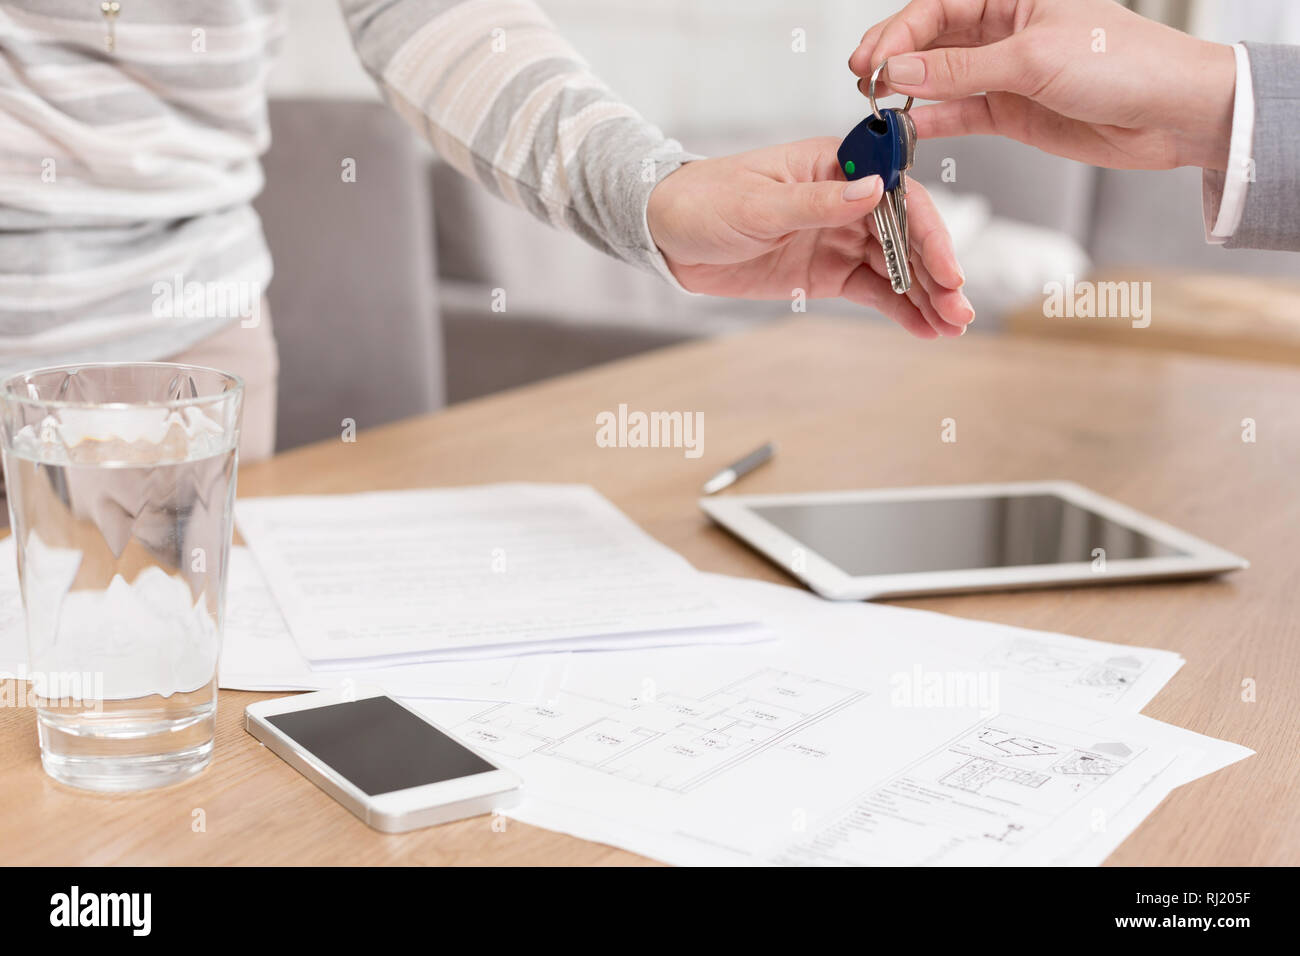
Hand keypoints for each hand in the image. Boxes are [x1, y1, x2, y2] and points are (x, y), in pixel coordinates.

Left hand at [647, 137, 972, 338]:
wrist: (667, 235)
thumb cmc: (705, 201)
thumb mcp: (757, 203)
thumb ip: (817, 203)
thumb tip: (872, 191)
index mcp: (835, 166)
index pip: (898, 194)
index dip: (927, 232)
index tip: (946, 267)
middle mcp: (847, 200)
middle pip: (907, 235)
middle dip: (937, 273)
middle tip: (960, 310)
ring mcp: (839, 238)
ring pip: (896, 268)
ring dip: (927, 297)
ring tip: (952, 327)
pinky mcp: (827, 272)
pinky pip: (873, 291)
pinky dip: (900, 310)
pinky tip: (924, 329)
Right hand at [849, 0, 1236, 170]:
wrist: (1171, 114)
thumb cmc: (1126, 64)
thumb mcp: (1032, 59)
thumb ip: (960, 69)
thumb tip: (900, 71)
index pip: (938, 6)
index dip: (899, 32)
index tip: (873, 61)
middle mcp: (1007, 29)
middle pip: (931, 39)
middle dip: (894, 58)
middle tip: (862, 80)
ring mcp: (1006, 72)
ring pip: (940, 78)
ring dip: (908, 92)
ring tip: (876, 107)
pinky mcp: (1012, 111)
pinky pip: (959, 113)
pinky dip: (932, 121)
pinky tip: (909, 129)